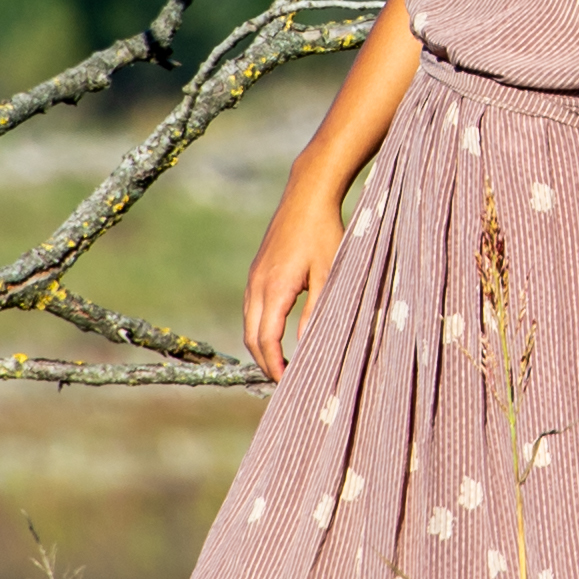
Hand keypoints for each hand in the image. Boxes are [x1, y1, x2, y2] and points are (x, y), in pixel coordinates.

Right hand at [240, 177, 349, 380]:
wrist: (306, 195)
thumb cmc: (324, 232)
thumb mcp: (329, 273)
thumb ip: (318, 311)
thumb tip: (308, 345)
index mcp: (275, 288)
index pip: (267, 340)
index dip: (274, 365)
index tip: (286, 383)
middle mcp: (257, 285)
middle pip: (252, 337)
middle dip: (265, 362)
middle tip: (284, 380)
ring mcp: (254, 277)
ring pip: (249, 323)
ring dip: (260, 346)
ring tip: (281, 364)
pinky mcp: (257, 270)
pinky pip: (251, 308)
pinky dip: (259, 328)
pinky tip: (276, 335)